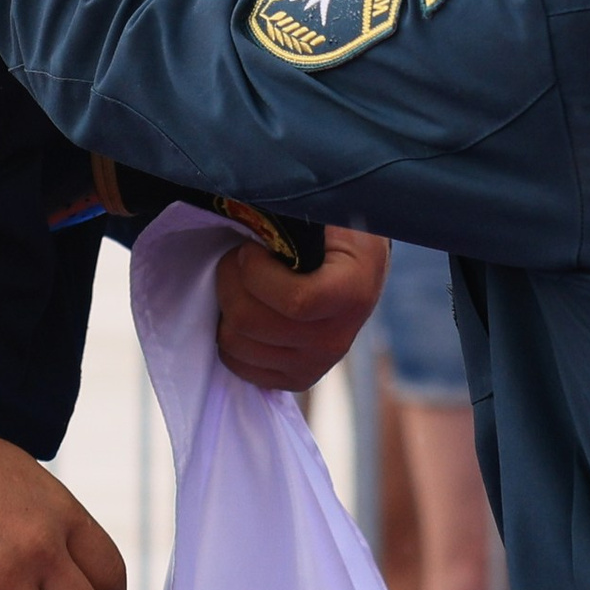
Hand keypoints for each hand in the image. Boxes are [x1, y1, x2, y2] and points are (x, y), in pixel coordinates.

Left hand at [216, 225, 388, 387]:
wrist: (362, 267)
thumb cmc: (340, 232)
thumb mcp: (329, 213)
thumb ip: (294, 219)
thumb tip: (247, 212)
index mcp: (352, 293)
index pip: (294, 301)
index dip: (256, 271)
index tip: (252, 247)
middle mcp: (335, 339)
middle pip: (251, 323)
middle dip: (230, 280)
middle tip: (238, 259)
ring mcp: (315, 364)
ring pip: (236, 345)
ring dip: (226, 306)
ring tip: (243, 283)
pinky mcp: (297, 378)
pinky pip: (240, 367)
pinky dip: (231, 337)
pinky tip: (246, 309)